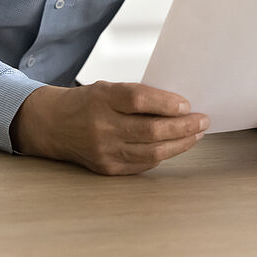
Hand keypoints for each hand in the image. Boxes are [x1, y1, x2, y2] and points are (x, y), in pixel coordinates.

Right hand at [10, 81, 208, 174]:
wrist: (53, 125)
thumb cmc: (88, 102)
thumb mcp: (109, 88)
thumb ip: (139, 95)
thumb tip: (178, 105)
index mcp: (103, 99)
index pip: (139, 100)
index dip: (166, 103)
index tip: (188, 104)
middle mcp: (102, 126)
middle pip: (151, 131)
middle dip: (183, 127)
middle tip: (203, 121)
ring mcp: (105, 151)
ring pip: (151, 152)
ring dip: (180, 144)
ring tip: (196, 135)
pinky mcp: (107, 168)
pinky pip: (143, 164)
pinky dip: (163, 155)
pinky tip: (175, 146)